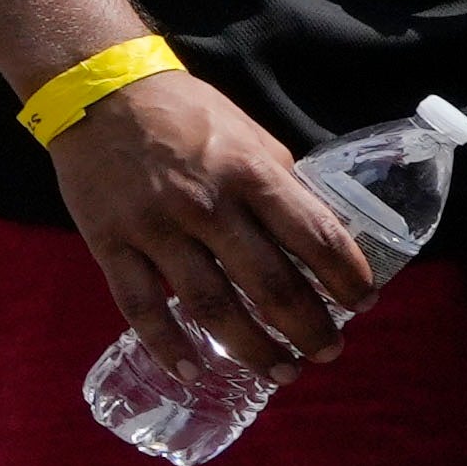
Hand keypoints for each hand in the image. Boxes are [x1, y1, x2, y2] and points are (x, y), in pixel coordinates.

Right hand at [49, 66, 382, 382]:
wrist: (99, 91)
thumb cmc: (186, 115)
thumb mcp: (250, 137)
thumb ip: (281, 185)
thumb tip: (322, 235)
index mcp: (252, 172)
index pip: (316, 236)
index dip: (348, 277)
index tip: (367, 303)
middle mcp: (208, 203)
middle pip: (270, 282)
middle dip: (308, 327)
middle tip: (330, 352)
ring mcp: (156, 227)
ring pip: (212, 305)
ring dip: (253, 348)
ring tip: (283, 374)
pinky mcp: (110, 243)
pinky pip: (141, 306)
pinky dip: (168, 346)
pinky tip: (195, 374)